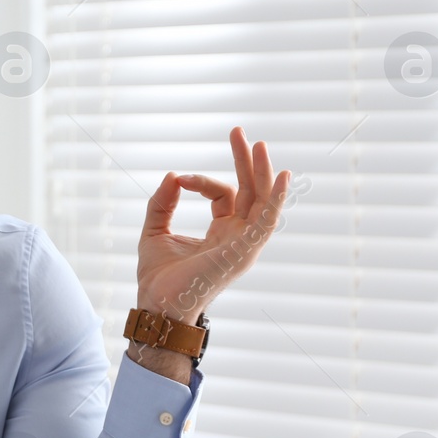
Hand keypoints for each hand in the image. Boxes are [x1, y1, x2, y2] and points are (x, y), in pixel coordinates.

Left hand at [136, 126, 290, 325]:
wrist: (157, 306)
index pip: (224, 195)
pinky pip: (266, 222)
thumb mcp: (155, 231)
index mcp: (222, 232)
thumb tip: (172, 176)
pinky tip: (282, 176)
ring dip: (262, 172)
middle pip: (250, 191)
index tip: (179, 180)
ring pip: (262, 201)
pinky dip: (276, 199)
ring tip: (258, 144)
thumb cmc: (157, 279)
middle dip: (245, 160)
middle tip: (237, 130)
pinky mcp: (244, 253)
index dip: (202, 181)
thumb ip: (162, 203)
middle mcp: (238, 237)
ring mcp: (244, 245)